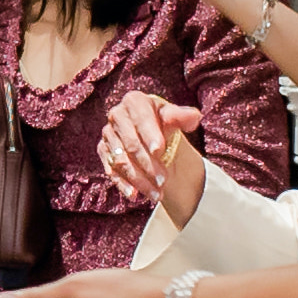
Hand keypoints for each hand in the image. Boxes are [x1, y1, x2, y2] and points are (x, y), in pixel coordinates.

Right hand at [97, 91, 205, 218]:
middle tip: (163, 181)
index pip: (141, 119)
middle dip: (148, 164)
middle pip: (131, 144)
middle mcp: (117, 116)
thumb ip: (183, 117)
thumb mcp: (175, 118)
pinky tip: (134, 195)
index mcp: (134, 101)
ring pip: (121, 161)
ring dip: (139, 179)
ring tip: (156, 194)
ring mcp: (108, 134)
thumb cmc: (164, 123)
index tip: (159, 151)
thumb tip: (194, 117)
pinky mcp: (104, 151)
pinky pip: (111, 170)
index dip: (150, 135)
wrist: (150, 133)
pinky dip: (122, 184)